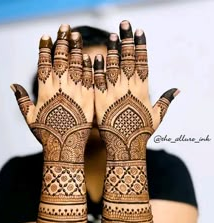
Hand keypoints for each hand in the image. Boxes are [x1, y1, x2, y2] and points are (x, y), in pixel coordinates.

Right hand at [11, 24, 93, 162]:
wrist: (66, 148)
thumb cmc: (46, 135)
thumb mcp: (30, 118)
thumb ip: (22, 99)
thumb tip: (13, 84)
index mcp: (45, 90)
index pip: (44, 63)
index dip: (45, 48)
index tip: (46, 36)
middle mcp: (60, 88)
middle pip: (61, 59)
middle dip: (62, 41)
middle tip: (65, 27)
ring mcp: (76, 92)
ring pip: (76, 65)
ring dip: (76, 48)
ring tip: (76, 35)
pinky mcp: (89, 99)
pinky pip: (90, 78)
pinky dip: (89, 66)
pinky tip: (90, 56)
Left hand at [94, 20, 178, 161]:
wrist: (125, 148)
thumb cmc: (141, 133)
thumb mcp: (157, 117)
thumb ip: (166, 101)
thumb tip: (177, 90)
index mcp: (142, 89)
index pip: (142, 62)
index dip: (141, 46)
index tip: (139, 31)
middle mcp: (128, 88)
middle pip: (128, 59)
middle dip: (127, 41)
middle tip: (124, 24)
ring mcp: (113, 93)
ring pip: (112, 67)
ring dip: (112, 50)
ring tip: (112, 36)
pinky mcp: (100, 100)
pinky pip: (97, 81)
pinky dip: (96, 69)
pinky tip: (95, 57)